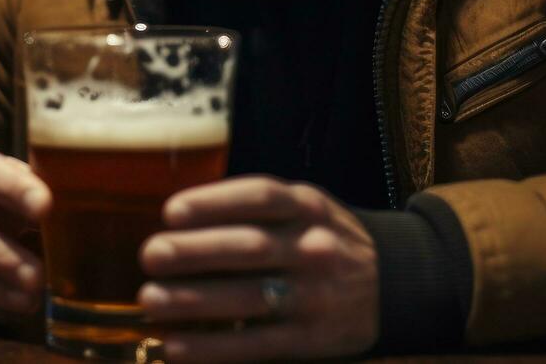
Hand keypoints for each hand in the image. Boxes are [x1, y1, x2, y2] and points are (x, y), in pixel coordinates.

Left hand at [138, 176, 380, 361]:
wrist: (395, 283)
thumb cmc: (325, 237)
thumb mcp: (305, 207)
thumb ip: (255, 208)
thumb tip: (178, 220)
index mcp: (309, 206)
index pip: (260, 197)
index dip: (214, 202)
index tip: (171, 212)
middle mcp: (315, 248)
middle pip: (249, 248)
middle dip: (194, 252)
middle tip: (150, 255)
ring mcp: (315, 296)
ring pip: (248, 298)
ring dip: (193, 302)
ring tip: (151, 301)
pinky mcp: (312, 340)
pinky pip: (256, 345)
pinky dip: (213, 349)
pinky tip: (176, 348)